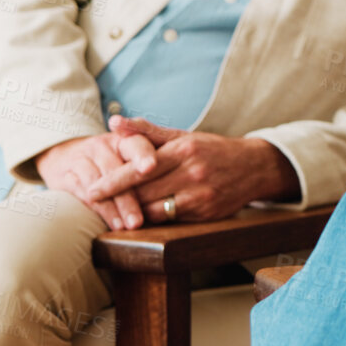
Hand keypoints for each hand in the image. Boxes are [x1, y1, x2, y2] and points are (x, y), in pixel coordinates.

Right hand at [34, 130, 158, 229]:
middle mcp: (103, 146)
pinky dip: (98, 210)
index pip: (136, 144)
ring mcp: (83, 159)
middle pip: (117, 170)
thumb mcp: (131, 154)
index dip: (143, 154)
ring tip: (130, 226)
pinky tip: (111, 223)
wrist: (67, 155)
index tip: (150, 167)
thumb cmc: (113, 160)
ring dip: (115, 208)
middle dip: (130, 197)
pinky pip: (83, 193)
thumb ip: (156, 162)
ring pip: (100, 184)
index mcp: (124, 139)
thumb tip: (182, 185)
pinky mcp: (67, 176)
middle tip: (141, 218)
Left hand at [82, 115, 296, 223]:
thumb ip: (147, 131)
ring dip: (133, 214)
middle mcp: (193, 173)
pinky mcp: (207, 215)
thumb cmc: (211, 149)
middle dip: (117, 201)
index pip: (140, 169)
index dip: (112, 182)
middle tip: (93, 205)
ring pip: (155, 212)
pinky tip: (140, 219)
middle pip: (144, 193)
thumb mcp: (183, 135)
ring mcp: (201, 197)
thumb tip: (114, 123)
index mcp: (184, 150)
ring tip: (113, 214)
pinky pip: (171, 222)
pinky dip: (153, 221)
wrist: (254, 167)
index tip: (90, 190)